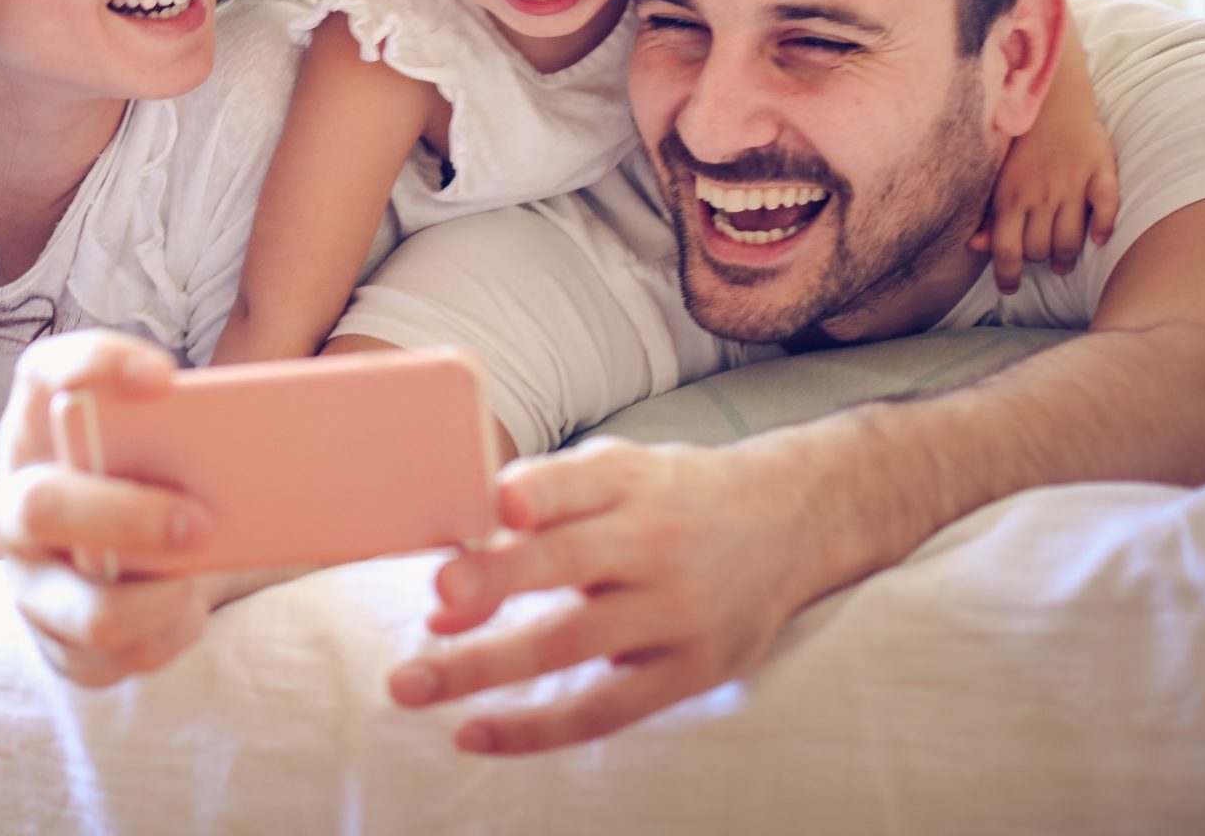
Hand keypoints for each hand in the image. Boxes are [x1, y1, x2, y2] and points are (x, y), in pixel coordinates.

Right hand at [0, 331, 219, 683]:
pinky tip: (190, 607)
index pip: (42, 373)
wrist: (117, 555)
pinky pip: (118, 660)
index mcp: (36, 430)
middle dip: (126, 517)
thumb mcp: (151, 443)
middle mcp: (11, 505)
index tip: (165, 377)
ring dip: (163, 599)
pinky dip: (167, 635)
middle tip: (200, 519)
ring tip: (203, 574)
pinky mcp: (56, 646)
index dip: (96, 366)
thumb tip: (257, 439)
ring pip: (91, 612)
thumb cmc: (144, 478)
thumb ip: (178, 429)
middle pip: (42, 507)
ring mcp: (28, 584)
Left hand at [387, 438, 828, 754]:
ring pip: (570, 643)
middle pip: (565, 563)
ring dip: (485, 666)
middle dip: (493, 581)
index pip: (570, 484)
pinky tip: (474, 733)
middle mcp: (653, 542)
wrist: (791, 520)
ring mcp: (675, 611)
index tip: (489, 509)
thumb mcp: (617, 472)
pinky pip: (603, 711)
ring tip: (413, 684)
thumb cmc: (671, 496)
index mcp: (628, 481)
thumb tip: (445, 585)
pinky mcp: (691, 670)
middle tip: (434, 596)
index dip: (530, 496)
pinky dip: (535, 728)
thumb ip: (536, 510)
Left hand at [971, 115, 1120, 291]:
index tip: (1009, 289)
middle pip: (1040, 249)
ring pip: (1071, 238)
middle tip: (1040, 259)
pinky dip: (1103, 227)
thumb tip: (975, 246)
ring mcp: (1073, 184)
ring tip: (1063, 262)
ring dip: (1066, 256)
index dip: (1007, 276)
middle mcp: (1041, 194)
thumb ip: (988, 214)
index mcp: (1010, 196)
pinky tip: (1098, 238)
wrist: (1052, 102)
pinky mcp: (1101, 172)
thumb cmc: (1020, 145)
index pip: (1007, 250)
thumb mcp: (996, 178)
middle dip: (1037, 261)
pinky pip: (1106, 207)